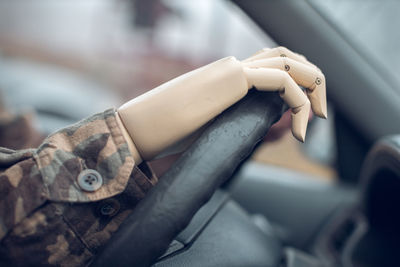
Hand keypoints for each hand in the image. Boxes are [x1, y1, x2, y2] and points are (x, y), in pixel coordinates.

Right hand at [117, 47, 326, 161]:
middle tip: (321, 114)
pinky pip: (281, 80)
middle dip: (313, 82)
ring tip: (319, 118)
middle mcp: (234, 67)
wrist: (142, 126)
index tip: (304, 113)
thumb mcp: (210, 125)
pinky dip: (299, 102)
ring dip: (313, 88)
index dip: (296, 83)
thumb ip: (234, 121)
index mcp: (228, 76)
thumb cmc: (170, 132)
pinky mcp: (233, 79)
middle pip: (288, 59)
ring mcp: (234, 70)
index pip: (273, 66)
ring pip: (291, 63)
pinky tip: (300, 129)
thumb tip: (255, 134)